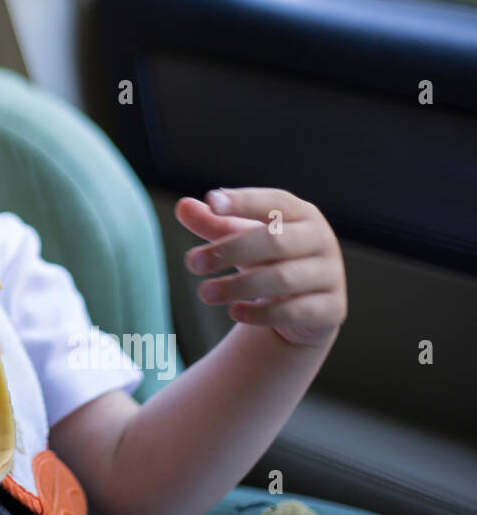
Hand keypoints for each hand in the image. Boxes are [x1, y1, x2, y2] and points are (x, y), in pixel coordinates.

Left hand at [175, 188, 346, 348]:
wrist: (303, 305)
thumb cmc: (267, 258)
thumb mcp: (239, 237)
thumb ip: (213, 223)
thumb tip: (183, 207)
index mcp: (301, 213)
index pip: (274, 202)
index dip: (244, 201)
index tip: (211, 203)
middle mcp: (321, 239)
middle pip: (275, 241)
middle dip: (230, 250)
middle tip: (192, 263)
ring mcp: (331, 274)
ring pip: (283, 279)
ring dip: (238, 286)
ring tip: (204, 292)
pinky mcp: (332, 308)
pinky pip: (296, 311)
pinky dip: (262, 313)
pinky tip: (234, 312)